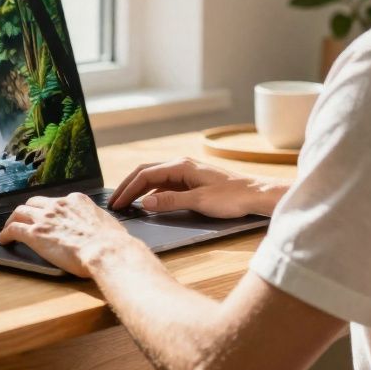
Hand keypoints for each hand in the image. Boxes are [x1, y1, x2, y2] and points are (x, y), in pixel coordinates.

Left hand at [0, 193, 149, 277]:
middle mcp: (58, 205)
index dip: (48, 209)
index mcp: (76, 201)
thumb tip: (103, 228)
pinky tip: (3, 240)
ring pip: (19, 212)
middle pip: (34, 203)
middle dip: (27, 211)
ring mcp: (45, 218)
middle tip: (23, 219)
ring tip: (9, 228)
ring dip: (12, 220)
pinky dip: (5, 233)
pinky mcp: (35, 234)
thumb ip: (98, 222)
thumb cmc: (112, 243)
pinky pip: (13, 229)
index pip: (55, 201)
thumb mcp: (108, 223)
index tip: (46, 215)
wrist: (106, 251)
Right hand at [109, 157, 285, 217]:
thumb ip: (170, 201)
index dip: (128, 189)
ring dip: (139, 190)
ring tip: (126, 204)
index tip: (117, 204)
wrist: (255, 195)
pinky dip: (152, 193)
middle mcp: (181, 165)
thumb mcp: (199, 201)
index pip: (145, 175)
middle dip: (128, 187)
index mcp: (180, 166)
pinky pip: (165, 185)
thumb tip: (145, 203)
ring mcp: (186, 173)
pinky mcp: (192, 182)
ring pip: (155, 179)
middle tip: (115, 204)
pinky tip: (148, 204)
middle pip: (146, 173)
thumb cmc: (231, 197)